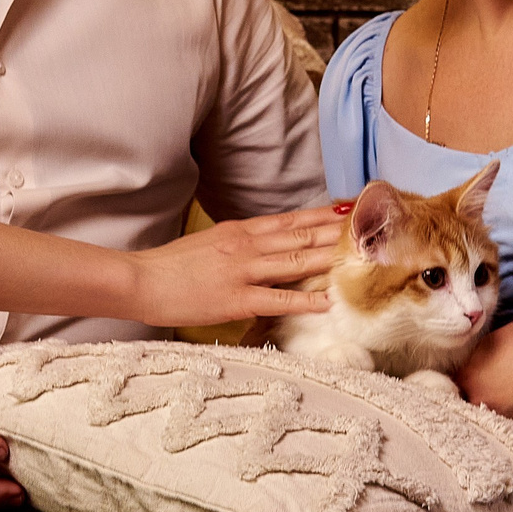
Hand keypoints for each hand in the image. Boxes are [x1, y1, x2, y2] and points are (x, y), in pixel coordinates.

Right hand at [130, 206, 339, 328]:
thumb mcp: (210, 242)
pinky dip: (306, 300)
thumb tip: (267, 245)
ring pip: (296, 263)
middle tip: (371, 228)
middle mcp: (246, 246)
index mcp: (240, 230)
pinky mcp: (236, 299)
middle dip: (337, 234)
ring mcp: (243, 272)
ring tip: (360, 257)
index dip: (322, 216)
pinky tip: (328, 300)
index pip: (291, 220)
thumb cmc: (172, 265)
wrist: (141, 280)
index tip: (349, 211)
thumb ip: (241, 242)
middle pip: (301, 237)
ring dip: (330, 259)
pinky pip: (278, 299)